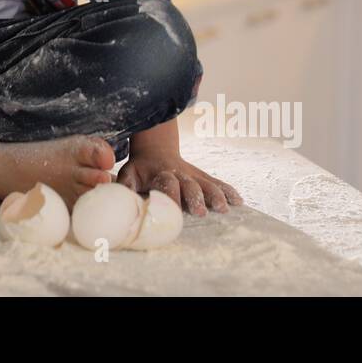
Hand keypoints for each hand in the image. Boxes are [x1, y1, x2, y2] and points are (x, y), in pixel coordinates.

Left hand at [117, 149, 243, 216]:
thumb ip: (126, 186)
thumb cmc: (141, 168)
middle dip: (196, 198)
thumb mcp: (129, 173)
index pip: (167, 184)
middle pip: (190, 186)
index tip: (174, 209)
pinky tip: (238, 201)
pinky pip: (217, 183)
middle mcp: (180, 173)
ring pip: (207, 184)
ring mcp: (194, 175)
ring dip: (216, 196)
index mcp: (160, 173)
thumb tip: (123, 199)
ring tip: (225, 209)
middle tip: (201, 212)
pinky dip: (228, 191)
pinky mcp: (203, 177)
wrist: (156, 150)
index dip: (171, 196)